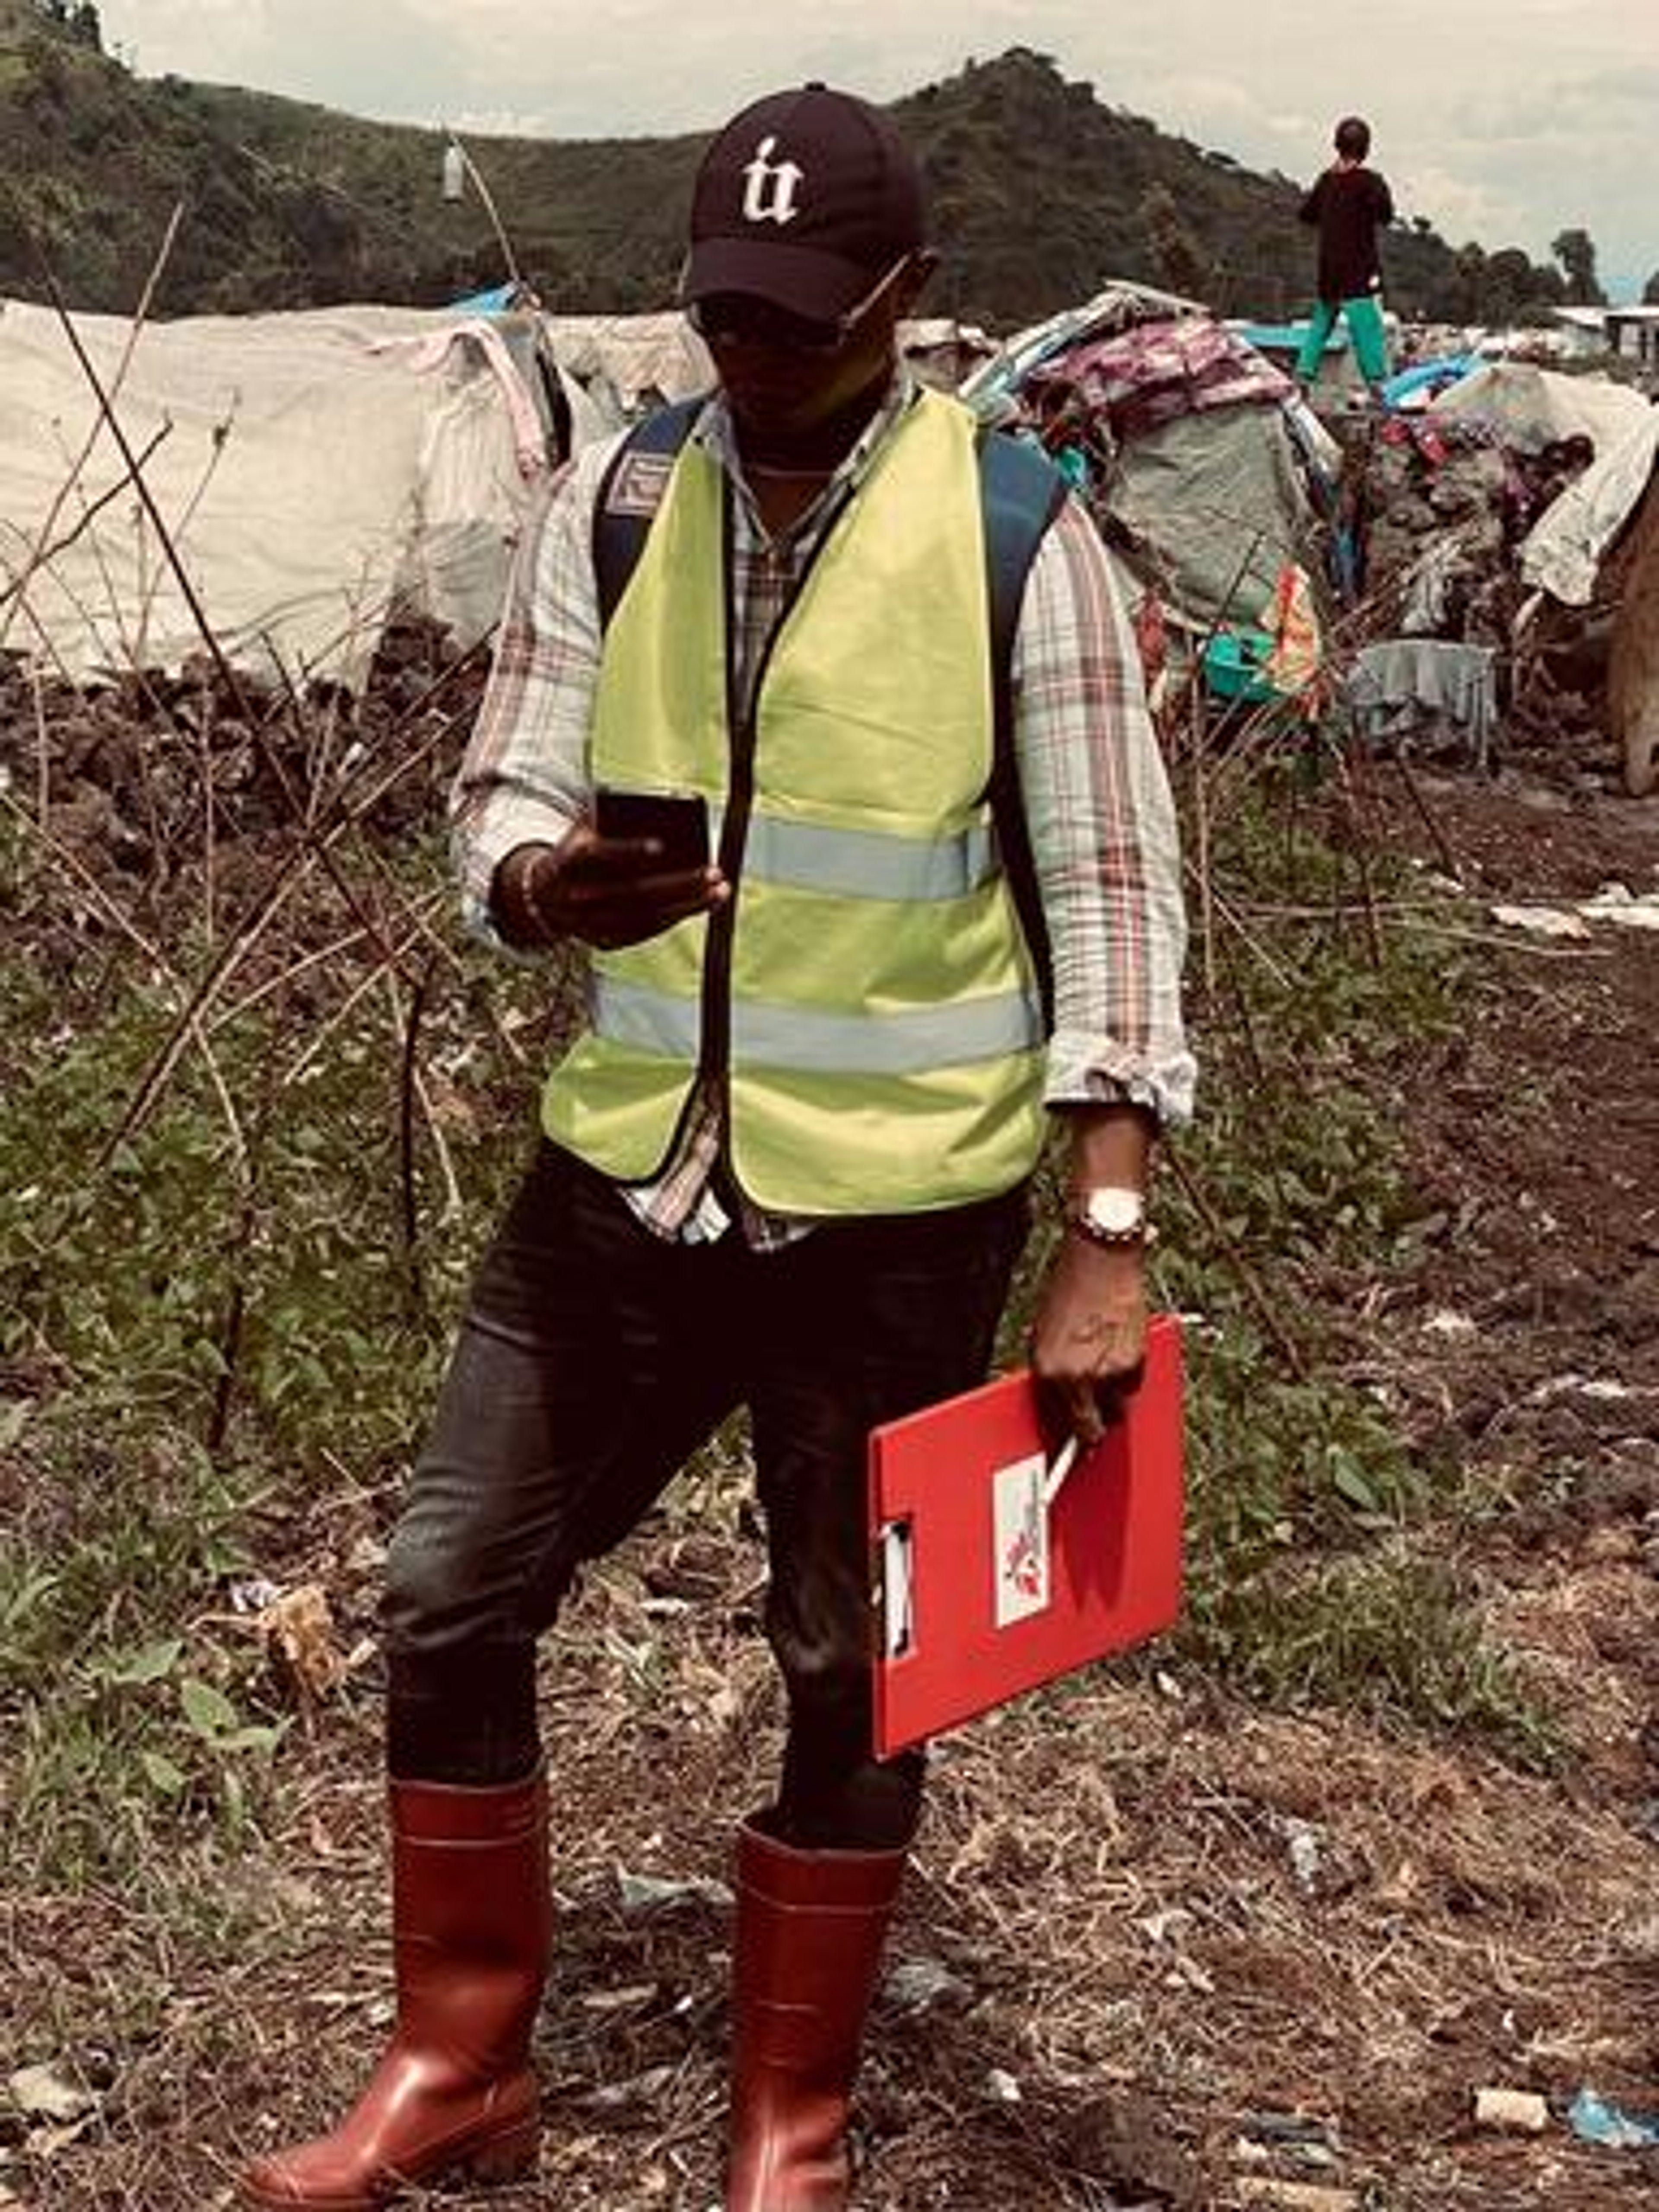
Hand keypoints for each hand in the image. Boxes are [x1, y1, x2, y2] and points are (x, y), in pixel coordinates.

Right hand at [501, 830, 727, 949]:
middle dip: (679, 883)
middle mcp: (578, 895)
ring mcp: (591, 923)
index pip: (598, 855)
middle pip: (634, 892)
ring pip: (646, 917)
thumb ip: (610, 817)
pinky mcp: (604, 941)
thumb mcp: (583, 830)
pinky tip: (701, 905)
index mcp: (569, 861)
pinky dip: (676, 918)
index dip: (628, 850)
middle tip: (714, 872)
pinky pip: (646, 931)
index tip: (660, 844)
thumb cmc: (577, 853)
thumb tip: (658, 809)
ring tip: (720, 890)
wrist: (545, 896)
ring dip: (688, 905)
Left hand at [1027, 1233, 1149, 1448]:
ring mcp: (1108, 1372)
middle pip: (1092, 1429)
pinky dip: (1127, 1379)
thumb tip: (1062, 1406)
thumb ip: (1053, 1375)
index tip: (1070, 1454)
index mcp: (1048, 1371)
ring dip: (1111, 1401)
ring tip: (1104, 1368)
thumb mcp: (1045, 1337)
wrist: (1100, 1261)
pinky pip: (1132, 1387)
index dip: (1067, 1441)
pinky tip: (1118, 1352)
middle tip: (1094, 1419)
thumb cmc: (1069, 1293)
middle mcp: (1076, 1377)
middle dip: (1093, 1428)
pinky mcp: (1134, 1362)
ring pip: (1116, 1409)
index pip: (1058, 1424)